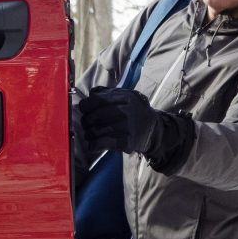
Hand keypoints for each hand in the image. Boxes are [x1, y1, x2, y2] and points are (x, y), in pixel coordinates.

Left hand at [77, 87, 193, 169]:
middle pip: (95, 116)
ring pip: (97, 131)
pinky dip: (94, 145)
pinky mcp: (128, 142)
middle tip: (86, 124)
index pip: (97, 100)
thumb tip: (91, 93)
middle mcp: (127, 111)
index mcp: (125, 97)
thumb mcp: (126, 96)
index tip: (84, 109)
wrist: (154, 130)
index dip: (86, 105)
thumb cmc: (134, 111)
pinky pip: (104, 143)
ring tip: (89, 134)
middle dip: (86, 121)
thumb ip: (108, 93)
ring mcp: (128, 127)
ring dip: (88, 134)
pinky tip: (92, 145)